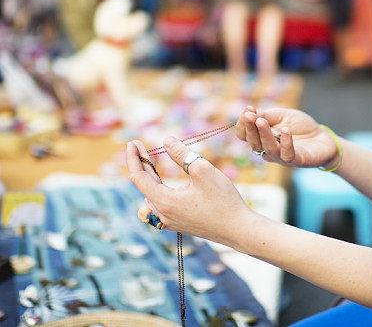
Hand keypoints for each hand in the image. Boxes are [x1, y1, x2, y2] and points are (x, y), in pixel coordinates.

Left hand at [126, 137, 254, 245]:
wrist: (240, 230)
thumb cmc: (223, 200)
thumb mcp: (202, 170)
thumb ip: (181, 154)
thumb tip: (167, 140)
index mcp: (164, 202)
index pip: (138, 177)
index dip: (134, 157)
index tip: (132, 142)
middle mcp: (162, 214)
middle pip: (143, 185)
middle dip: (140, 163)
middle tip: (138, 145)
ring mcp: (170, 221)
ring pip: (151, 195)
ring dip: (148, 176)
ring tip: (148, 160)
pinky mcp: (179, 223)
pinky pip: (160, 204)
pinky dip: (157, 188)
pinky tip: (162, 180)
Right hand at [236, 106, 337, 168]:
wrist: (322, 137)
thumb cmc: (300, 126)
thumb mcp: (281, 115)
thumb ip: (265, 115)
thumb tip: (249, 112)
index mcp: (261, 138)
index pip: (244, 135)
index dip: (243, 124)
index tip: (248, 109)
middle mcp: (268, 150)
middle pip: (253, 143)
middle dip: (249, 128)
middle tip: (250, 115)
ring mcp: (282, 157)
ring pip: (268, 149)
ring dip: (263, 134)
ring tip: (261, 121)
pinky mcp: (297, 161)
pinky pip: (287, 154)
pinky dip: (286, 142)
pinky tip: (286, 130)